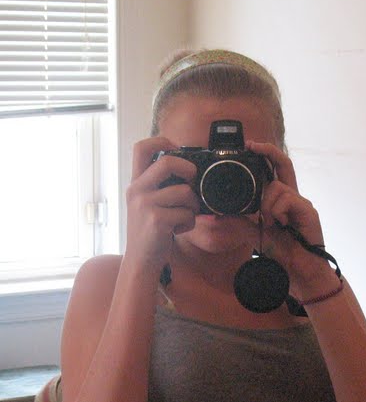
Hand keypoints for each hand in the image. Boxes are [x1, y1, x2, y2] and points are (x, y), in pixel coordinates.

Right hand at [125, 137, 198, 272]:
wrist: (141, 261)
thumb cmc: (151, 232)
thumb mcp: (148, 204)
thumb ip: (160, 186)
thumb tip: (189, 170)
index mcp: (136, 183)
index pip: (141, 148)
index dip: (162, 140)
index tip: (177, 148)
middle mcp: (137, 190)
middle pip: (168, 161)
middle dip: (188, 169)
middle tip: (192, 181)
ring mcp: (145, 205)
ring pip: (185, 192)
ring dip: (193, 205)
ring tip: (185, 216)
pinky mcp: (157, 221)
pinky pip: (187, 214)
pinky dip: (189, 223)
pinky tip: (178, 230)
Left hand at [247, 141, 336, 296]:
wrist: (300, 271)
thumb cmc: (283, 252)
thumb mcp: (254, 233)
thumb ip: (240, 222)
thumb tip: (218, 215)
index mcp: (280, 200)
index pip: (274, 171)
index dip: (264, 156)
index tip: (248, 147)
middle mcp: (292, 197)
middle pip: (284, 163)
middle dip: (268, 150)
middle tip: (252, 145)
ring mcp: (301, 203)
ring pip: (277, 187)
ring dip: (266, 204)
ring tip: (269, 222)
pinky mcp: (308, 211)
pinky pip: (286, 199)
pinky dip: (276, 210)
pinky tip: (279, 224)